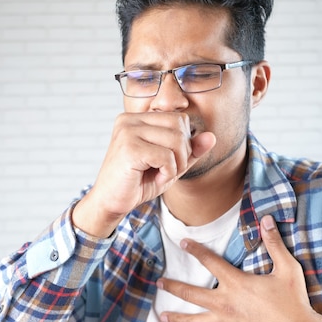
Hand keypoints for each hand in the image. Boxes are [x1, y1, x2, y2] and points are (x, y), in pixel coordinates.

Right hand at [73, 112, 215, 236]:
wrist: (110, 203)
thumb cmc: (137, 183)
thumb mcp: (170, 164)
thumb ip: (191, 150)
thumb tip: (212, 136)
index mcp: (137, 118)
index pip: (179, 119)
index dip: (184, 142)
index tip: (169, 161)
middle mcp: (129, 119)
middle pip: (180, 126)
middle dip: (183, 152)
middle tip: (168, 170)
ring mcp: (127, 131)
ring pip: (176, 140)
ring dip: (176, 164)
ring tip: (161, 174)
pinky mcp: (129, 148)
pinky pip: (166, 157)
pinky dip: (168, 172)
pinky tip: (155, 178)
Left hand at [157, 215, 321, 321]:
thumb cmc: (294, 303)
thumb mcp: (287, 269)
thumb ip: (274, 243)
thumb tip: (267, 219)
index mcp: (236, 283)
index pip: (210, 261)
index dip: (195, 250)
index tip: (183, 243)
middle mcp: (225, 304)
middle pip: (190, 293)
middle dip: (172, 287)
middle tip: (159, 283)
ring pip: (193, 321)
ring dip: (176, 317)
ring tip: (163, 316)